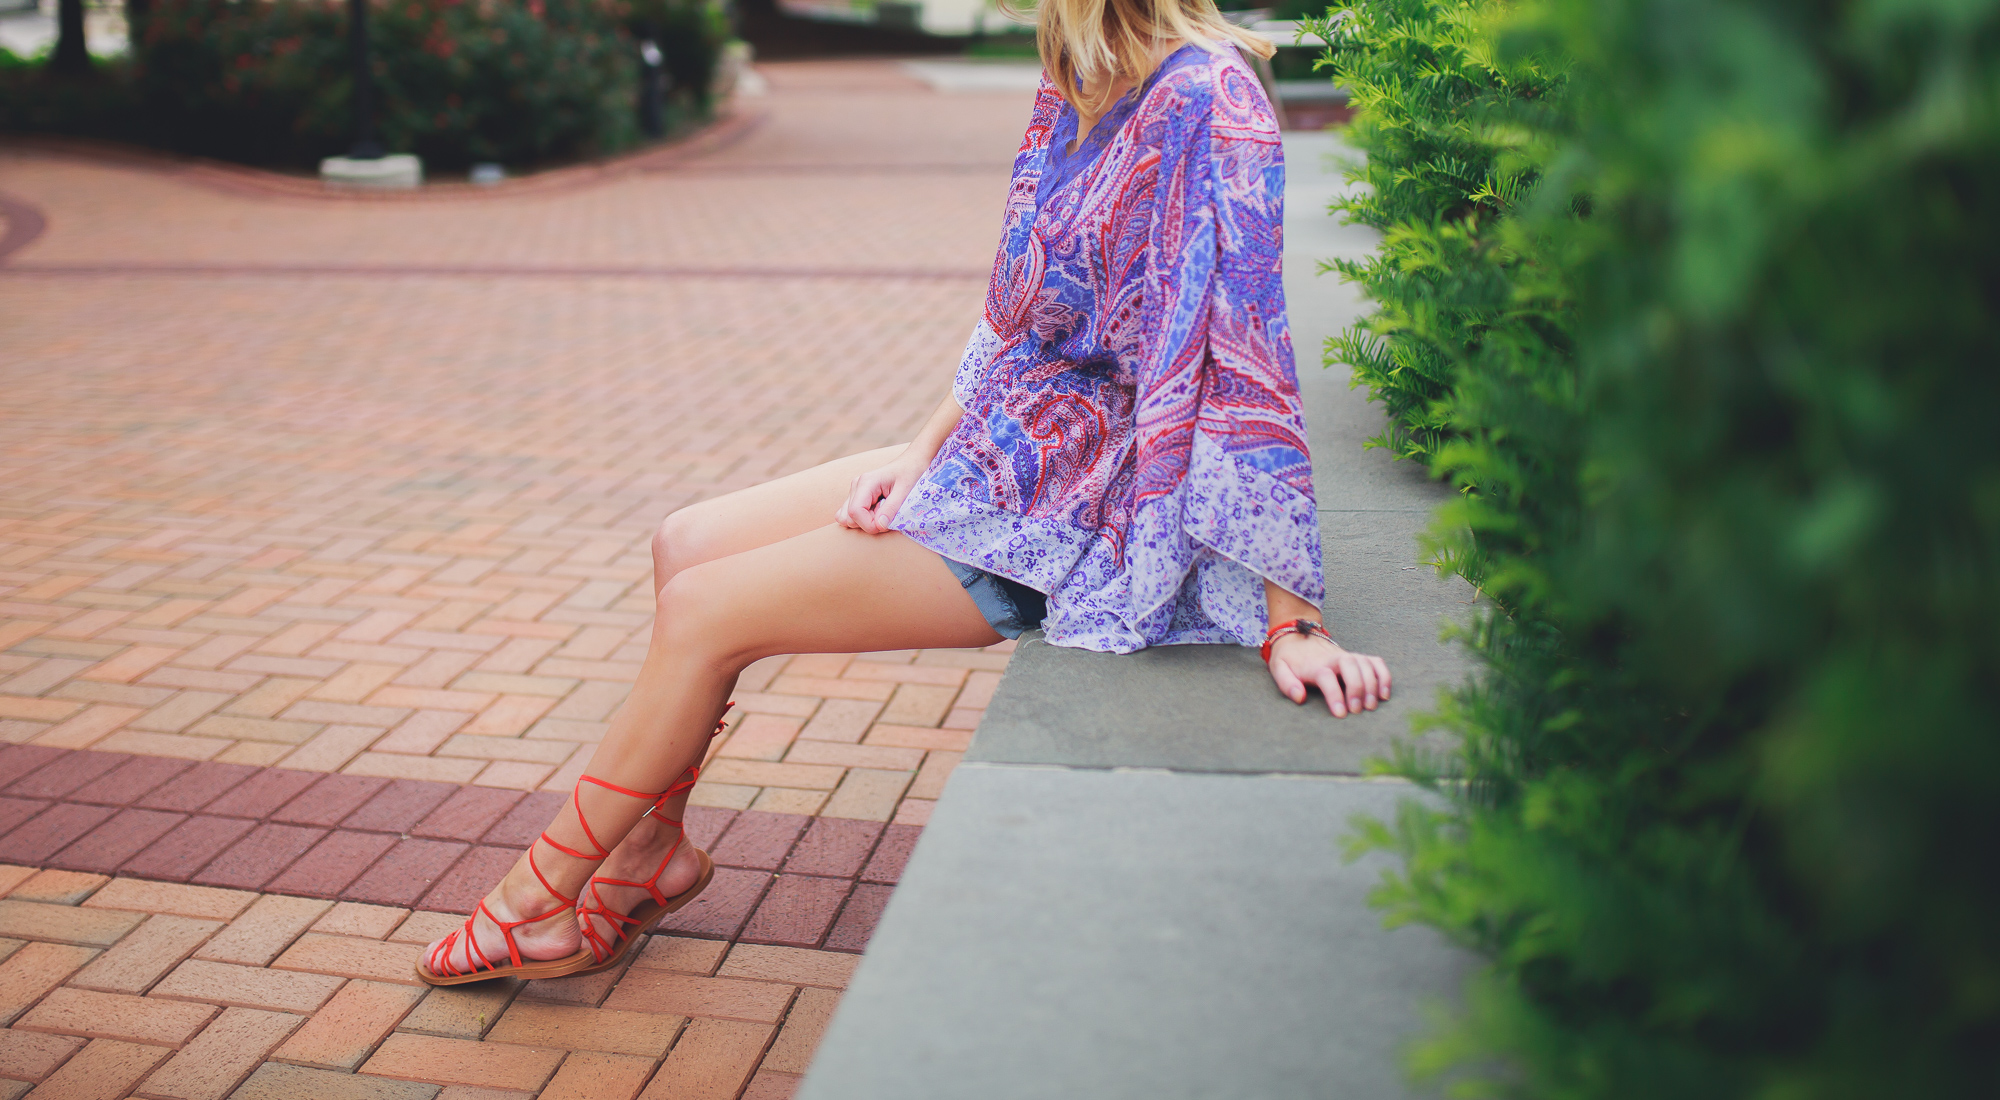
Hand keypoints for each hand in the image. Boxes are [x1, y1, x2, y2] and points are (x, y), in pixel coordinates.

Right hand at [835, 457, 923, 534]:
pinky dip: (862, 520)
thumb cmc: (909, 474)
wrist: (910, 463)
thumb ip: (891, 509)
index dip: (869, 524)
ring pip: (847, 518)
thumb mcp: (905, 491)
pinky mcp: (855, 496)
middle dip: (868, 523)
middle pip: (850, 518)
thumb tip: (879, 526)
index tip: (885, 524)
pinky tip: (876, 512)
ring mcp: (854, 491)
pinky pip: (849, 515)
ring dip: (865, 522)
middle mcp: (856, 486)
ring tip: (882, 512)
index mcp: (866, 483)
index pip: (855, 512)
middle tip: (886, 515)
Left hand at [1266, 632, 1390, 717]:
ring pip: (1366, 664)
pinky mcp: (1358, 658)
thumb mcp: (1279, 669)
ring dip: (1372, 685)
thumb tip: (1299, 697)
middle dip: (1357, 688)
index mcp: (1315, 664)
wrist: (1297, 636)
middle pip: (1351, 666)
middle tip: (1358, 711)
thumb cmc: (1289, 658)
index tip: (1341, 714)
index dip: (1335, 695)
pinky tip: (1384, 695)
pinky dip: (1384, 676)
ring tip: (1371, 706)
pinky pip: (1376, 663)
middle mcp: (1335, 658)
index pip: (1327, 677)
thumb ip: (1286, 684)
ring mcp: (1348, 656)